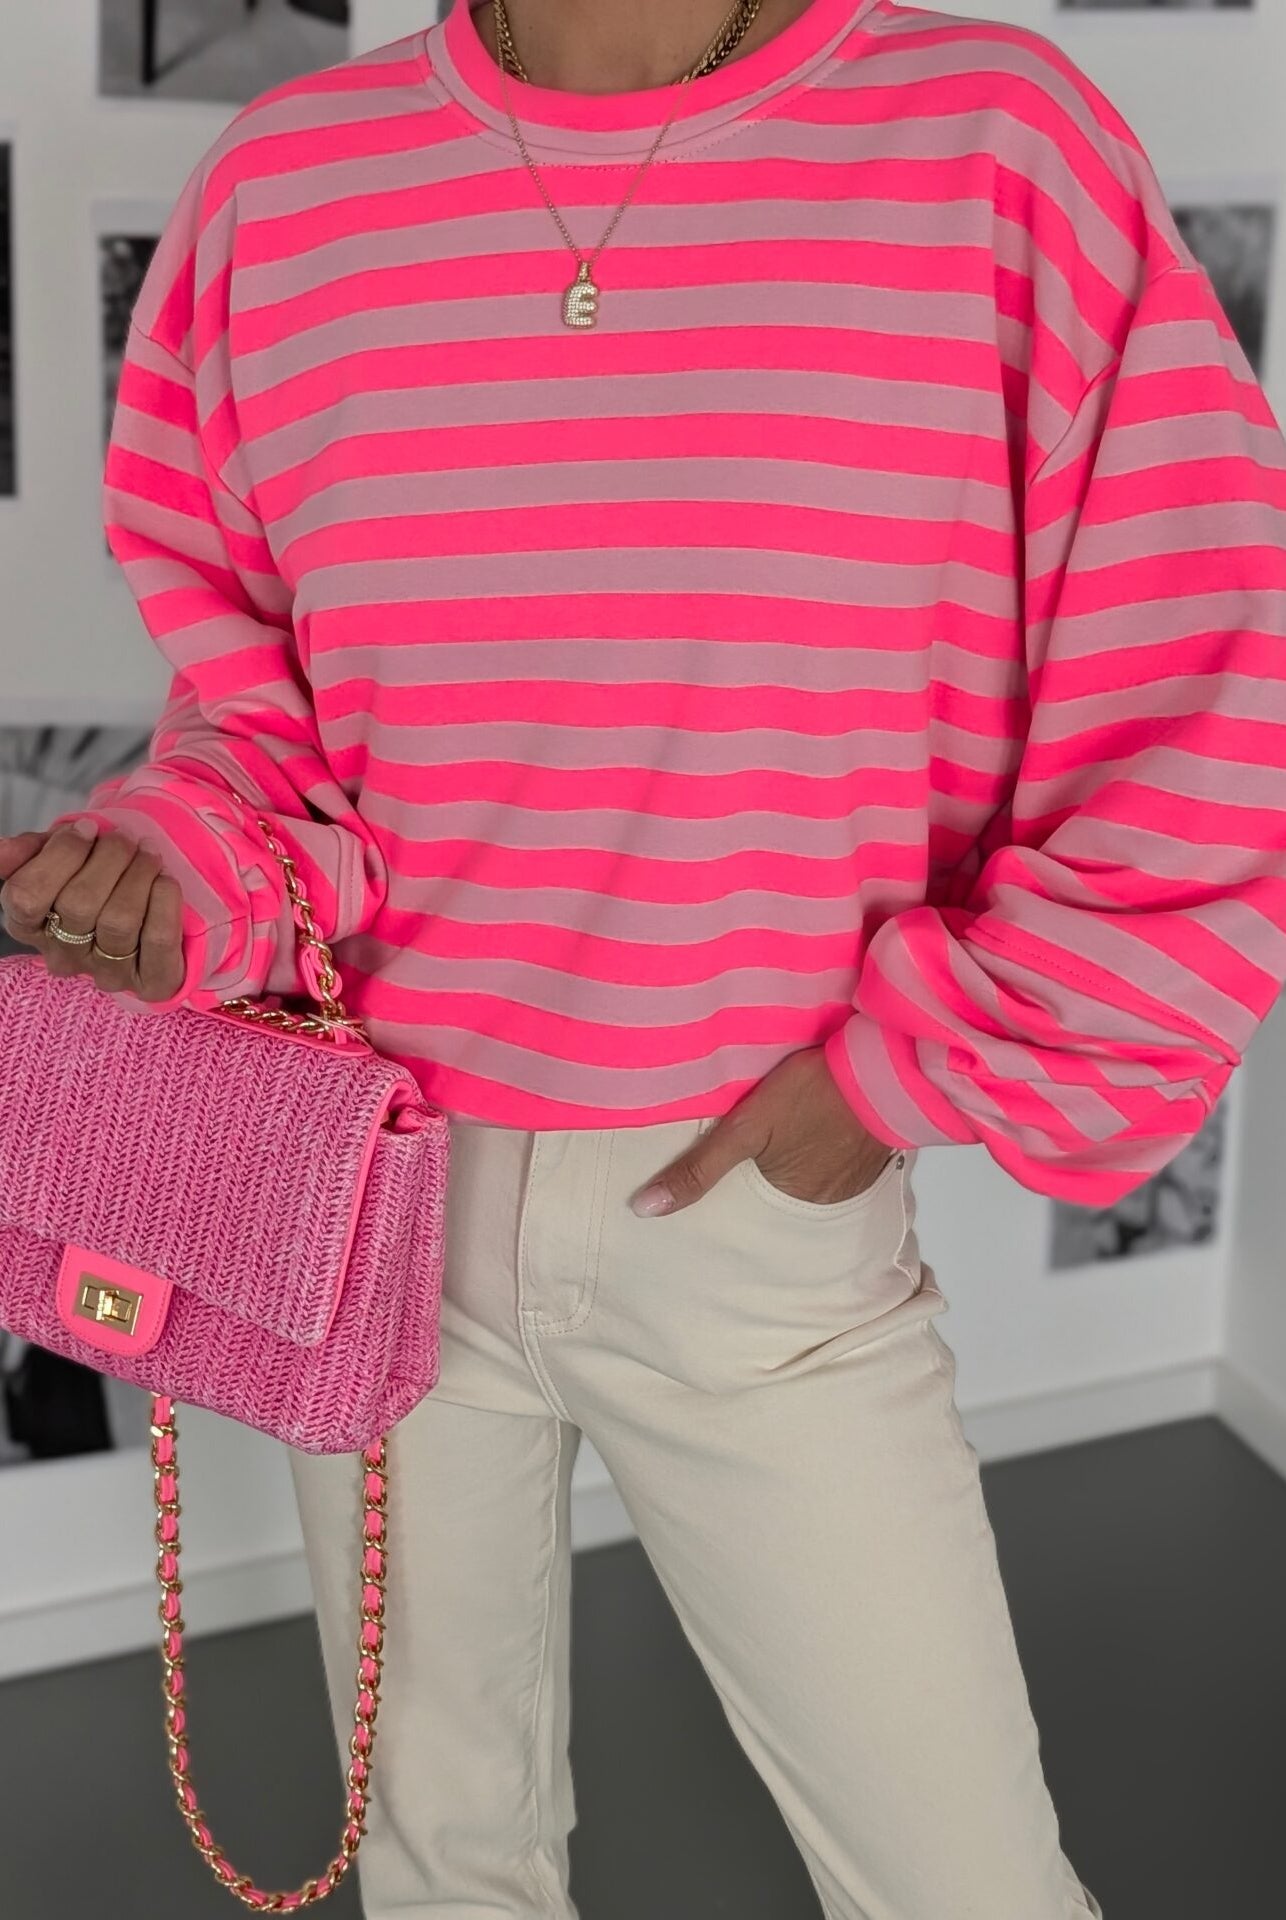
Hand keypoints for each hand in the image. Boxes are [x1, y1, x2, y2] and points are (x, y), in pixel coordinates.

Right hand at [0, 820, 184, 1003]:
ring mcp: (108, 972)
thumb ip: (29, 851)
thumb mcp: (58, 858)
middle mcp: (65, 955)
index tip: (88, 829)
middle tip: (126, 838)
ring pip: (119, 920)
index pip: (26, 896)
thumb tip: (3, 849)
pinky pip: (158, 940)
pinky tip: (165, 881)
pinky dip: (165, 902)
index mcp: (30, 925)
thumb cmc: (94, 877)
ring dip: (140, 874)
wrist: (146, 907)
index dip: (60, 855)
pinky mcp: (152, 981)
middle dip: (109, 857)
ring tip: (148, 854)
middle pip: (78, 904)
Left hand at [629, 1045, 896, 1216]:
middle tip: (759, 1148)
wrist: (884, 1068)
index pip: (749, 1207)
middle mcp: (823, 1202)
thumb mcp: (745, 1129)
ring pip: (811, 1177)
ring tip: (787, 1137)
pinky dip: (824, 1151)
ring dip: (799, 1162)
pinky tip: (817, 1129)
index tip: (728, 1174)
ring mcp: (853, 1180)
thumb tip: (644, 1211)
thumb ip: (698, 1170)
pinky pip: (838, 1162)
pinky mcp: (873, 1154)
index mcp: (789, 1199)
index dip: (737, 1190)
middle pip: (781, 1192)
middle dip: (768, 1176)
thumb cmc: (811, 1096)